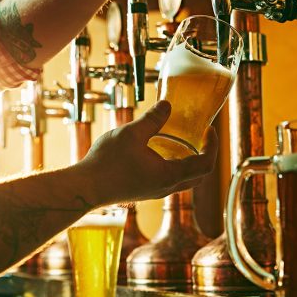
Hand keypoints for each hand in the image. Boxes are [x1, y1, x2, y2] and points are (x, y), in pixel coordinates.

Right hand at [78, 100, 217, 203]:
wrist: (83, 188)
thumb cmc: (106, 163)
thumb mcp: (131, 133)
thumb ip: (152, 119)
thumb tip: (167, 105)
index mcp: (170, 175)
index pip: (206, 164)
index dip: (212, 146)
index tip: (209, 129)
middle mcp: (166, 187)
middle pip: (200, 176)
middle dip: (206, 155)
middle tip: (202, 136)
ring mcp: (155, 191)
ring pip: (185, 180)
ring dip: (191, 162)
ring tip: (183, 141)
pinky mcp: (144, 191)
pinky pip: (170, 181)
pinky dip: (176, 166)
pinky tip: (161, 150)